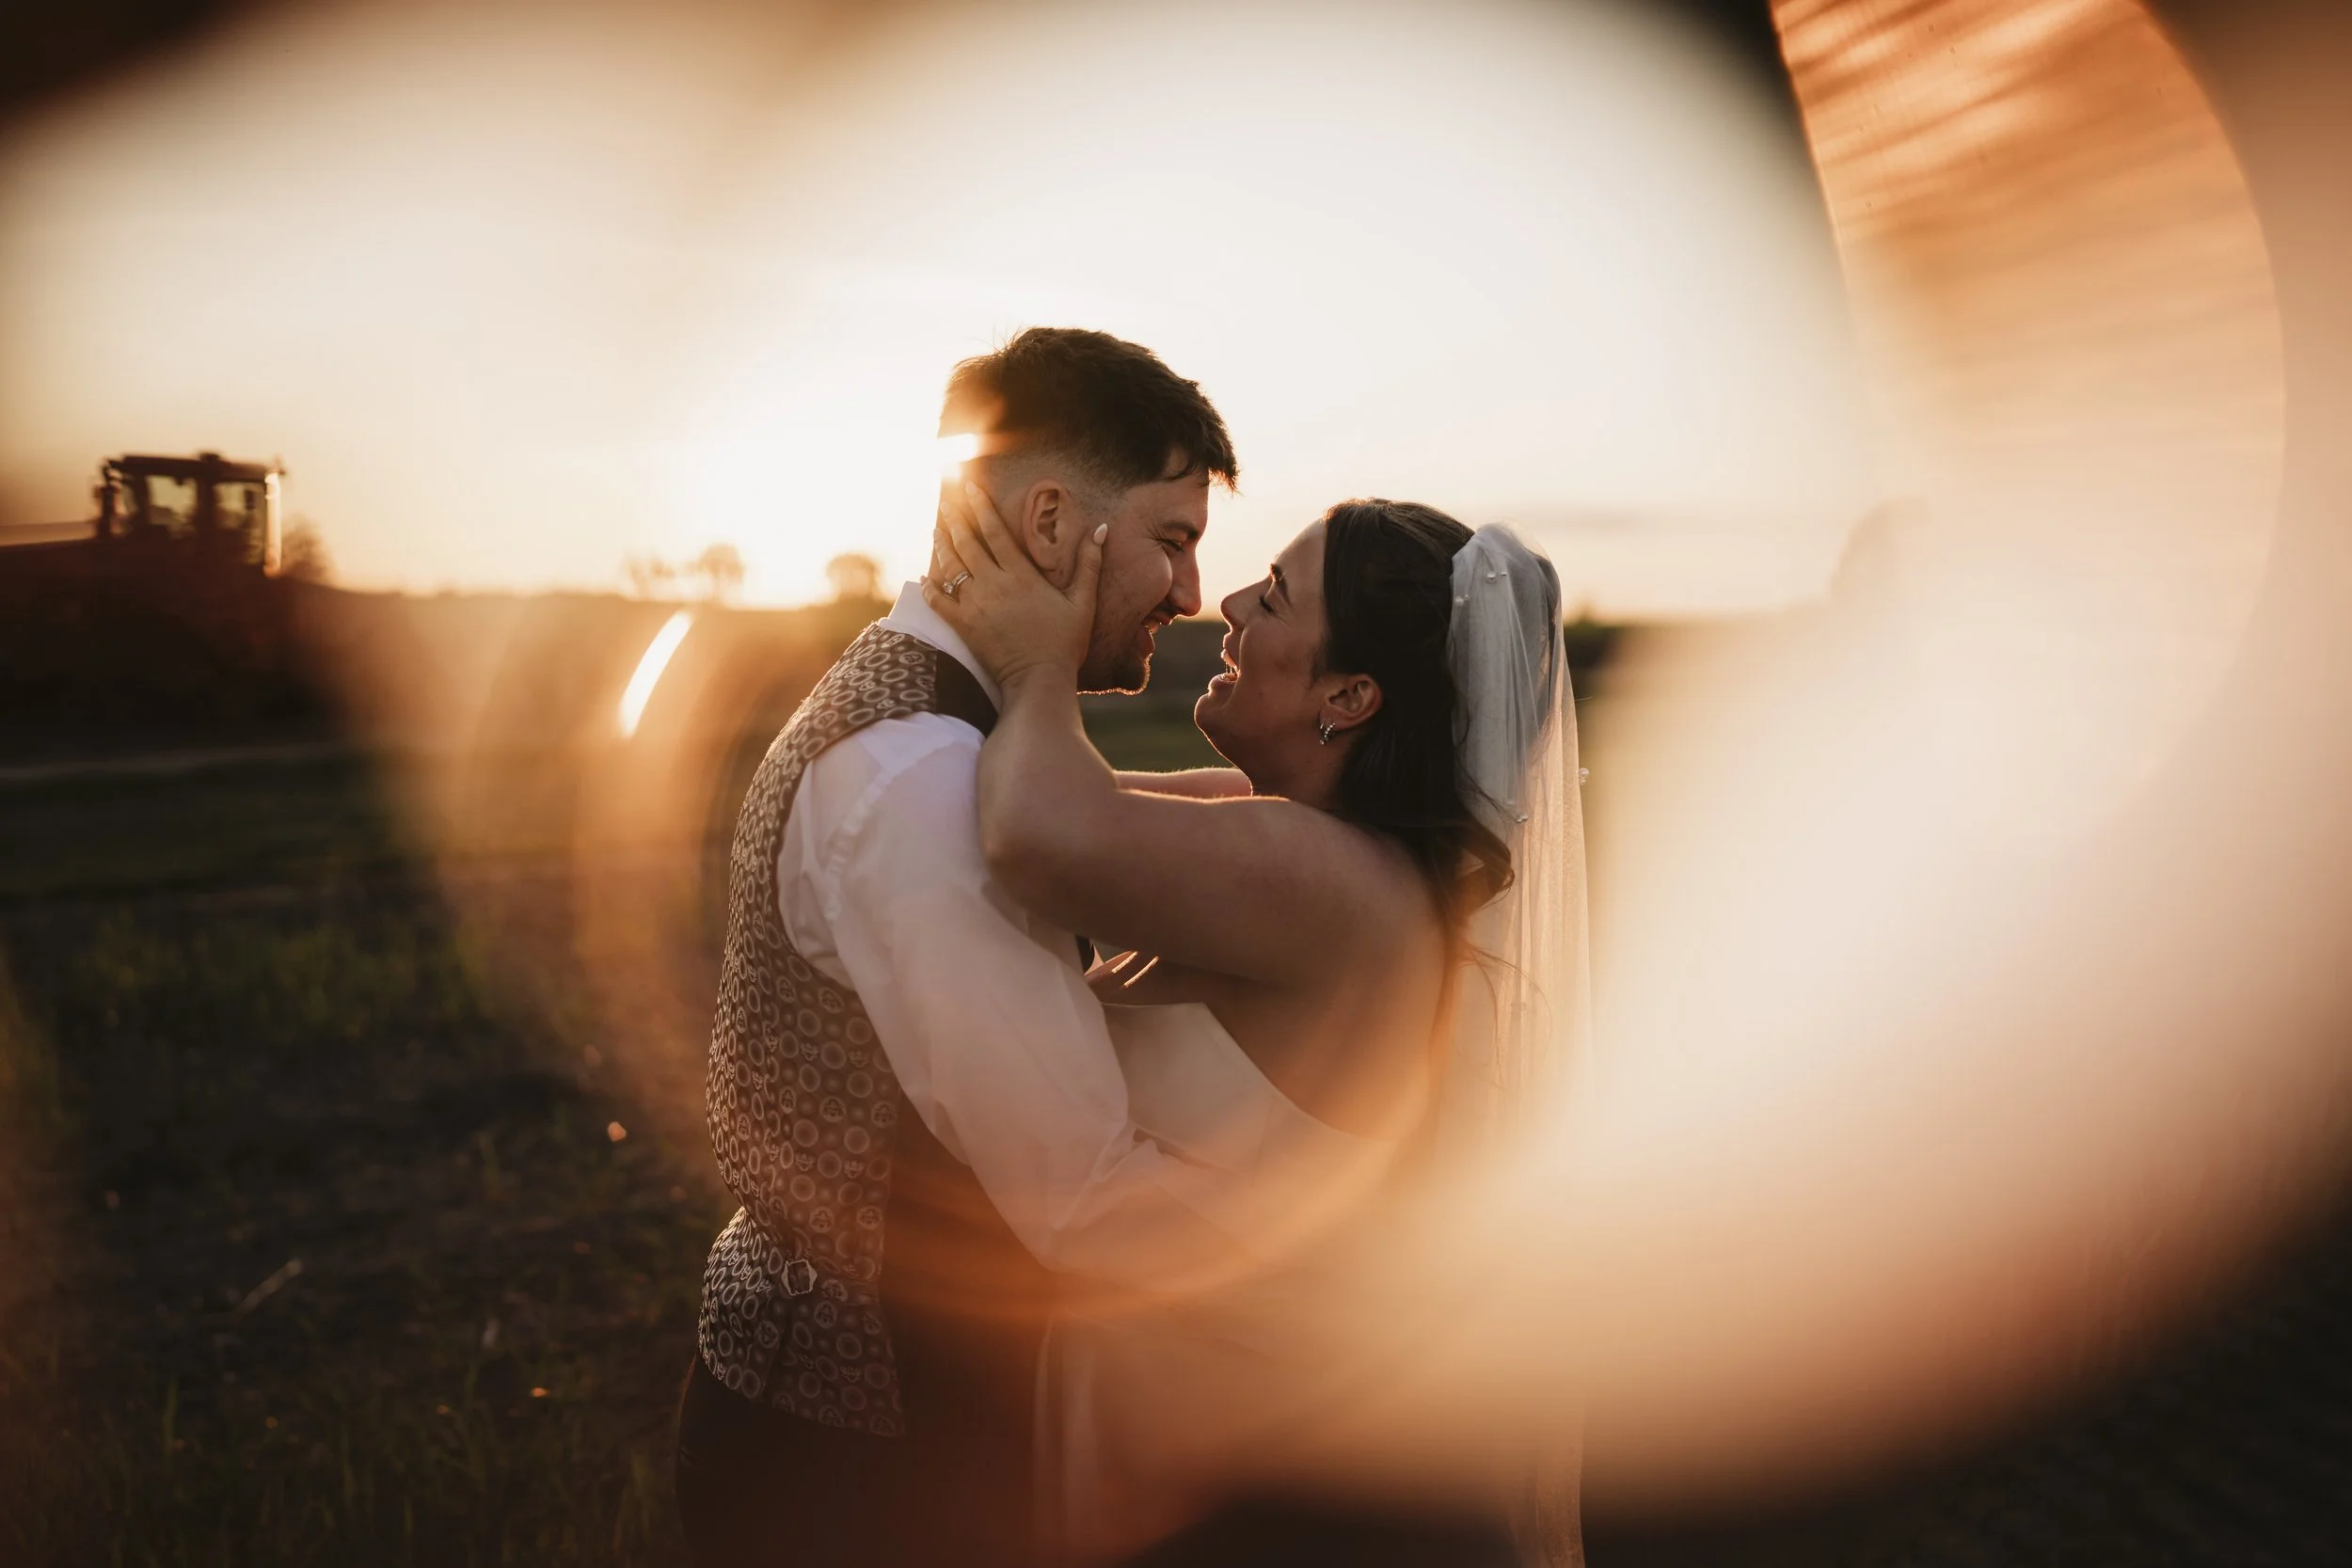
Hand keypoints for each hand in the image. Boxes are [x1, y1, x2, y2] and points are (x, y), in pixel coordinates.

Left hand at [924, 481, 1105, 692]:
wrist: (1039, 681)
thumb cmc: (1065, 643)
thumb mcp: (1083, 603)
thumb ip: (1090, 565)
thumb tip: (1101, 529)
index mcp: (1022, 575)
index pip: (996, 531)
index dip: (981, 506)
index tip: (970, 488)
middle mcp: (994, 584)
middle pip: (968, 542)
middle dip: (955, 519)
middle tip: (947, 502)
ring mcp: (975, 605)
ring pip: (951, 566)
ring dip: (942, 545)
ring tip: (937, 529)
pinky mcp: (963, 625)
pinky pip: (939, 601)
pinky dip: (931, 586)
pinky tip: (926, 575)